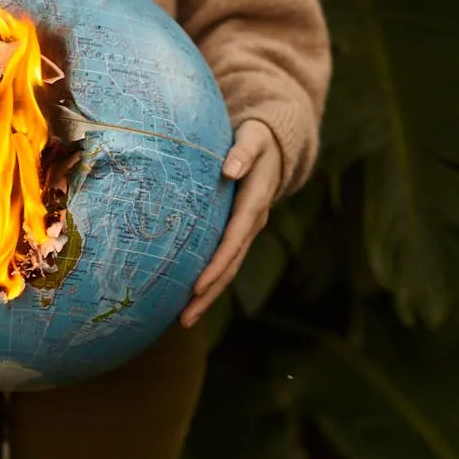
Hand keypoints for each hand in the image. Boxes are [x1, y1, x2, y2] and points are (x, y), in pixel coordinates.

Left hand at [181, 120, 281, 327]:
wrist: (275, 144)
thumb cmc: (256, 138)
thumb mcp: (253, 138)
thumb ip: (243, 152)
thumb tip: (230, 169)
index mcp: (255, 202)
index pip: (234, 239)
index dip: (218, 263)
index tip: (198, 285)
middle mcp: (253, 223)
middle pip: (231, 264)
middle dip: (209, 293)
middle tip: (185, 317)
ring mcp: (246, 231)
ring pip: (229, 269)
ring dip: (208, 296)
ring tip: (184, 320)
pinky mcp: (238, 232)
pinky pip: (225, 261)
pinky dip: (210, 281)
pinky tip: (189, 298)